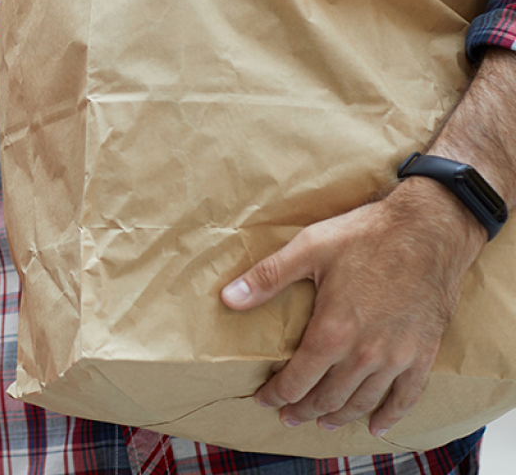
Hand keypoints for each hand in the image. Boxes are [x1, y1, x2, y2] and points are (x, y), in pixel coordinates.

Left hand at [221, 181, 484, 436]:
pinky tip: (377, 426)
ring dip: (340, 416)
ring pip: (363, 401)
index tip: (265, 400)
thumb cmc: (366, 236)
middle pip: (328, 397)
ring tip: (323, 422)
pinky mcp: (424, 353)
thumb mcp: (309, 249)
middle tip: (289, 417)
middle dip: (304, 410)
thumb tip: (228, 298)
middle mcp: (365, 353)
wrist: (429, 230)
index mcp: (332, 331)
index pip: (297, 380)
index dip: (277, 394)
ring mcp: (397, 357)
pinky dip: (391, 415)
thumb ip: (267, 278)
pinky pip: (407, 396)